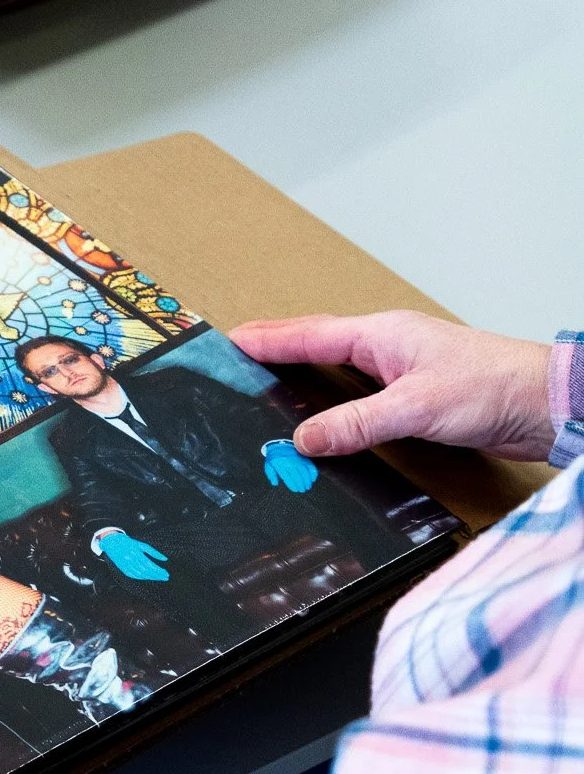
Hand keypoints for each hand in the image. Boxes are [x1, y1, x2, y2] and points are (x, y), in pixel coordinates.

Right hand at [92, 530, 169, 581]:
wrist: (112, 542)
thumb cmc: (128, 542)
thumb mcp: (141, 544)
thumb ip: (153, 552)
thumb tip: (165, 559)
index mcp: (136, 552)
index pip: (150, 565)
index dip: (159, 570)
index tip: (166, 573)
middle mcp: (131, 559)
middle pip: (146, 571)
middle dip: (157, 575)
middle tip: (165, 577)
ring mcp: (126, 565)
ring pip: (140, 574)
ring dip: (150, 577)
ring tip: (158, 578)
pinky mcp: (123, 569)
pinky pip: (133, 576)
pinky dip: (141, 578)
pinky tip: (148, 578)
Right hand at [230, 312, 554, 461]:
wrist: (544, 405)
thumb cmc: (494, 387)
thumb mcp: (414, 407)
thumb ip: (356, 423)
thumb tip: (304, 438)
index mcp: (383, 334)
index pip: (310, 335)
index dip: (267, 339)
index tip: (229, 342)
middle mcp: (388, 348)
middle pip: (318, 343)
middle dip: (276, 348)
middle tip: (237, 355)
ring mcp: (402, 371)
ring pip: (338, 368)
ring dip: (303, 371)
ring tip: (267, 379)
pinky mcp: (415, 397)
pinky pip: (358, 394)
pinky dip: (331, 400)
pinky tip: (325, 414)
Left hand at [262, 439, 318, 492]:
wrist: (279, 441)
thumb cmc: (274, 455)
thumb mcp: (268, 464)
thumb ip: (271, 475)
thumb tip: (275, 483)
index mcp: (281, 466)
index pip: (289, 478)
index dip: (293, 485)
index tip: (296, 489)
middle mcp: (290, 463)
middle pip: (298, 476)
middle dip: (301, 484)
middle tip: (303, 489)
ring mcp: (297, 459)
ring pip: (304, 472)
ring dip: (307, 480)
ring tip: (308, 486)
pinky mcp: (302, 456)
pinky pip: (309, 465)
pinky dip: (312, 472)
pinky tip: (313, 477)